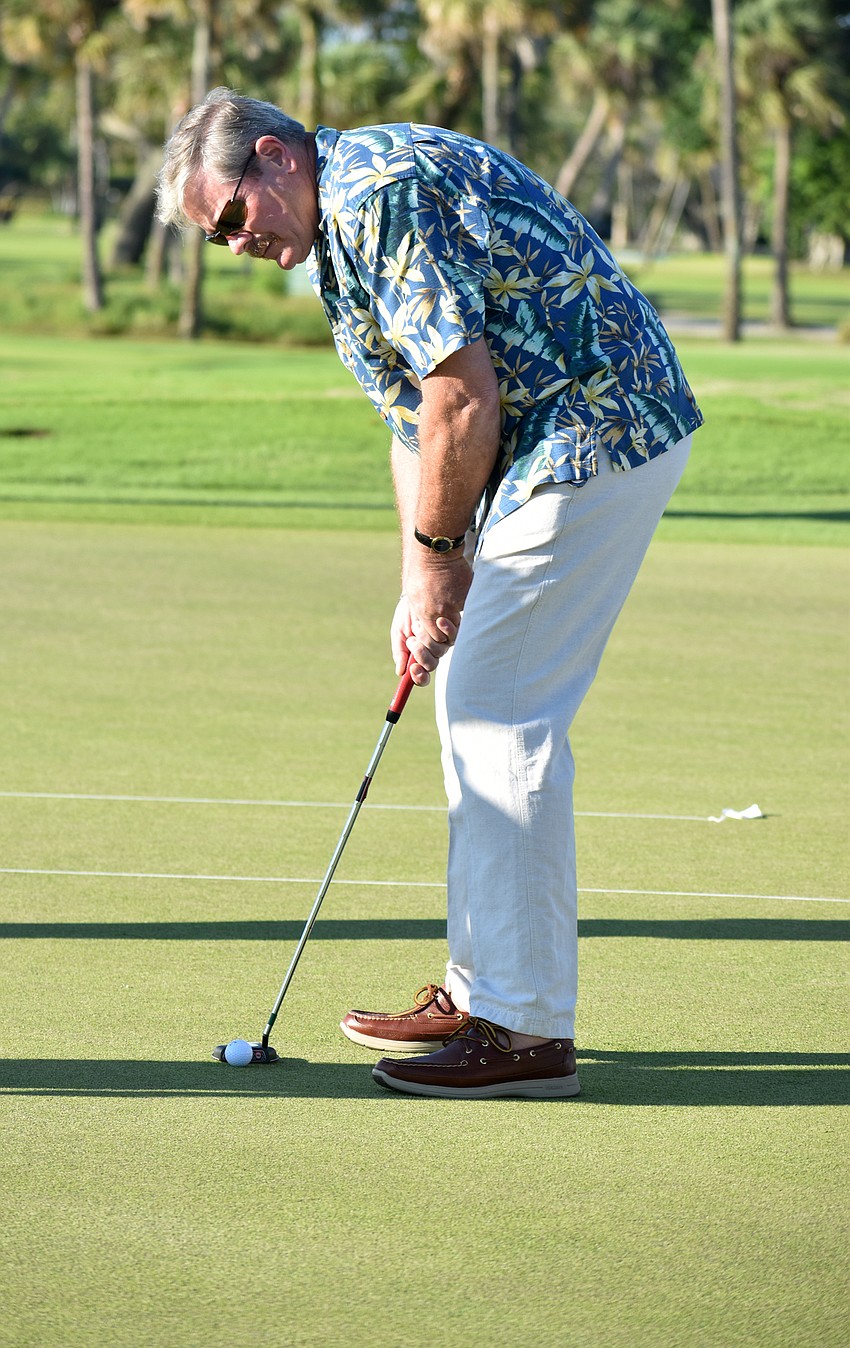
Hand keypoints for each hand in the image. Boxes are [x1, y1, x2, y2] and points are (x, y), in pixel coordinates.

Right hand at [395, 551, 470, 685]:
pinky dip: (448, 630)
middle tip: (413, 641)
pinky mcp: (456, 626)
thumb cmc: (409, 608)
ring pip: (442, 650)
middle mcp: (435, 648)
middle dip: (421, 654)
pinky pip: (455, 635)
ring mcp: (446, 638)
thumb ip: (399, 649)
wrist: (420, 586)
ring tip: (419, 625)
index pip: (422, 673)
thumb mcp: (399, 628)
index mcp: (420, 651)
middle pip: (432, 663)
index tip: (413, 670)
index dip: (419, 676)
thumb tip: (401, 672)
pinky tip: (441, 620)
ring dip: (429, 639)